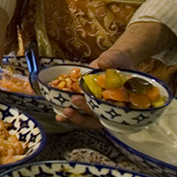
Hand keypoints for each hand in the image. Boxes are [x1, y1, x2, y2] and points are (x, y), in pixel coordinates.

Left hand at [55, 21, 176, 128]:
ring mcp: (95, 103)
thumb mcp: (116, 59)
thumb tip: (104, 63)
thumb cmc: (119, 61)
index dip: (100, 113)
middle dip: (82, 116)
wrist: (114, 59)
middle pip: (95, 117)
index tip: (90, 106)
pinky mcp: (85, 97)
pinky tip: (57, 109)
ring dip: (73, 117)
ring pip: (86, 116)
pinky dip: (68, 108)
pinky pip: (76, 106)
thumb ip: (111, 61)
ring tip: (60, 116)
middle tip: (70, 108)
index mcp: (118, 100)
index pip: (110, 112)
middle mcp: (107, 105)